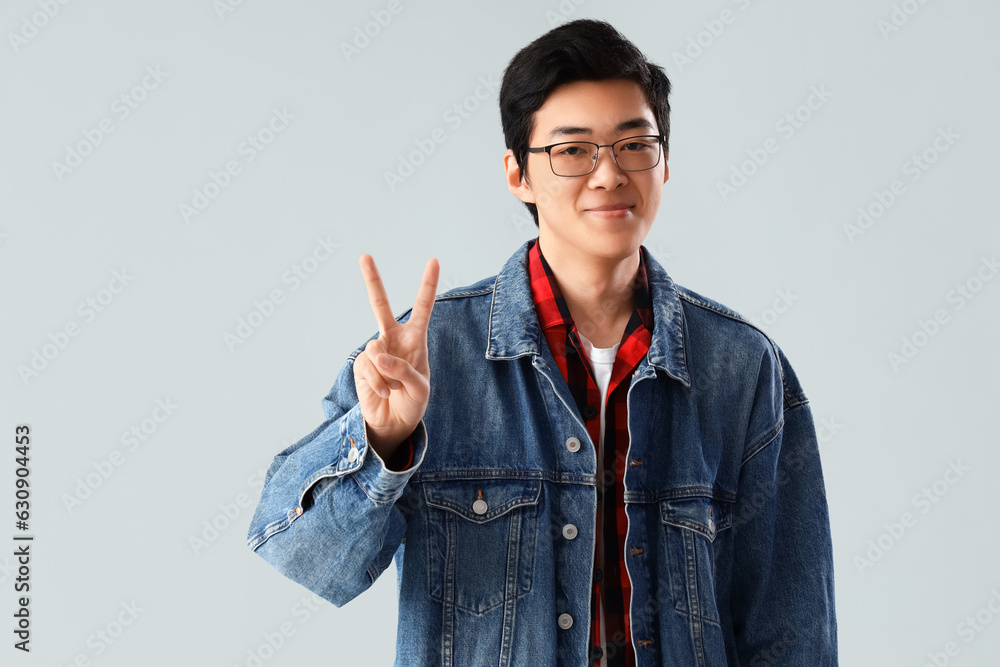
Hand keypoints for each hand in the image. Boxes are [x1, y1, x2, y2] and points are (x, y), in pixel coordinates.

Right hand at [353, 254, 438, 456]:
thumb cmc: (413, 401)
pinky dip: (379, 384)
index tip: (434, 260)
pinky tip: (384, 392)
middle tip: (364, 256)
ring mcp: (375, 350)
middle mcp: (393, 338)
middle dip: (372, 280)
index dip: (428, 284)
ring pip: (377, 352)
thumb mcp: (419, 387)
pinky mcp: (361, 364)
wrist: (393, 421)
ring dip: (388, 375)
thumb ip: (404, 370)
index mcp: (415, 338)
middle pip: (381, 305)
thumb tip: (380, 356)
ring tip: (394, 388)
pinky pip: (369, 369)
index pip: (422, 307)